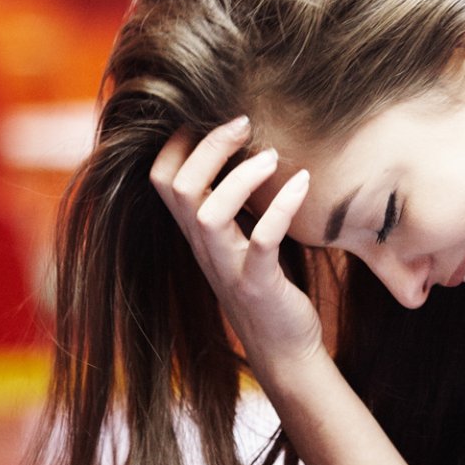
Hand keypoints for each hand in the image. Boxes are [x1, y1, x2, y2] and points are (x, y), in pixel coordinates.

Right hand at [148, 117, 323, 375]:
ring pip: (207, 214)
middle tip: (243, 122)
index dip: (178, 141)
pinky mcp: (259, 285)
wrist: (284, 349)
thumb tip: (249, 145)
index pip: (161, 178)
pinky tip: (302, 184)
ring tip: (272, 156)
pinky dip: (281, 208)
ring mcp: (228, 268)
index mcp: (197, 233)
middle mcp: (204, 248)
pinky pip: (262, 242)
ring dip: (239, 177)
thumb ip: (235, 202)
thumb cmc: (267, 283)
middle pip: (178, 187)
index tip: (214, 115)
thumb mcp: (242, 237)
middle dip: (207, 146)